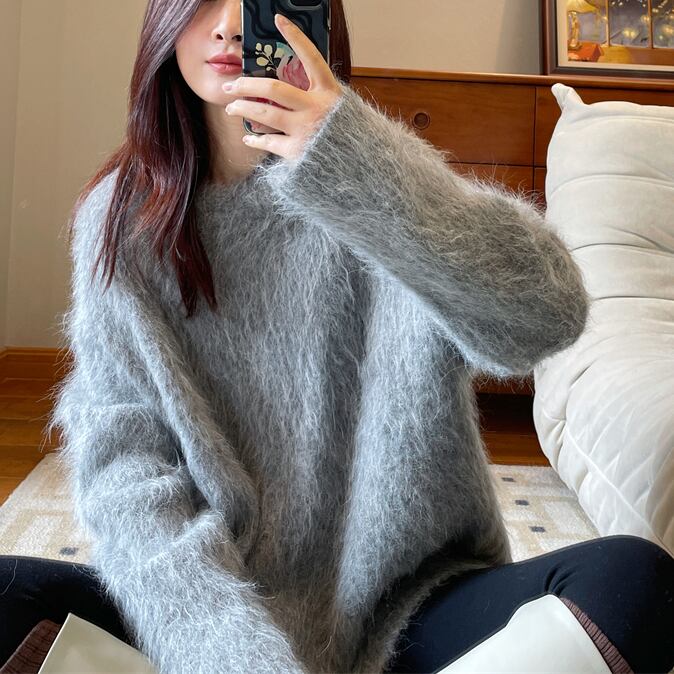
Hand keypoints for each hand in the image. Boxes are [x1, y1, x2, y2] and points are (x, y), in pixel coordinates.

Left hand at [223, 13, 342, 162]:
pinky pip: (268, 142)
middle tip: (232, 85)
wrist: (359, 167)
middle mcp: (316, 108)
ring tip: (231, 107)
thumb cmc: (346, 137)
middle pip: (273, 89)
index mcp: (329, 93)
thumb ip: (319, 97)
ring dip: (243, 109)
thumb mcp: (340, 110)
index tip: (279, 20)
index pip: (311, 58)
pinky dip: (255, 140)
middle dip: (246, 85)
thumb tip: (290, 90)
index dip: (295, 37)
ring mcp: (305, 130)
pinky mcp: (297, 152)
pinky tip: (248, 137)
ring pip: (264, 114)